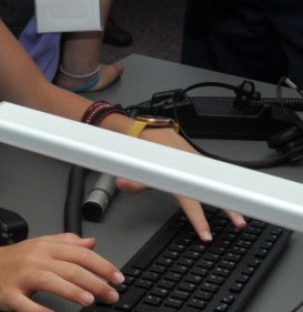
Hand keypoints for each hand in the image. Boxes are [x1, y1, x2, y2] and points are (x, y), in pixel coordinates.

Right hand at [0, 234, 123, 310]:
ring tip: (90, 300)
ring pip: (51, 280)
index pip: (79, 253)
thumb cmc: (10, 259)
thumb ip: (65, 243)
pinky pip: (27, 304)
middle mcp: (34, 259)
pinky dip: (41, 311)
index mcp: (44, 247)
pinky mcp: (9, 294)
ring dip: (72, 290)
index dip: (102, 265)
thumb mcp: (38, 245)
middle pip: (69, 267)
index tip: (118, 277)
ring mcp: (21, 277)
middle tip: (112, 295)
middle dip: (95, 282)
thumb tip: (91, 243)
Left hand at [116, 127, 246, 240]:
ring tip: (240, 214)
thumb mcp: (138, 168)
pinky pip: (214, 175)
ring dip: (229, 197)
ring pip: (216, 182)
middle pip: (212, 192)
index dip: (198, 220)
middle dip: (228, 208)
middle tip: (239, 223)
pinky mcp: (200, 161)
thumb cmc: (146, 149)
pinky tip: (232, 194)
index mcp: (177, 174)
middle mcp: (191, 168)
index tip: (206, 234)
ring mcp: (197, 164)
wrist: (150, 129)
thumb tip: (123, 184)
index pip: (190, 203)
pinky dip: (223, 185)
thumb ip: (133, 181)